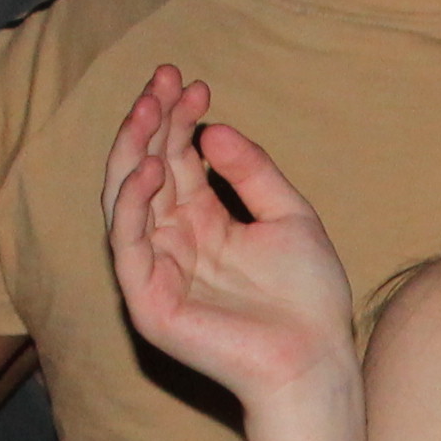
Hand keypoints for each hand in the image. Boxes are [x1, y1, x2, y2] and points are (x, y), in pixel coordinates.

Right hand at [102, 65, 362, 420]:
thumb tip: (213, 129)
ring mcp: (155, 270)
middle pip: (146, 169)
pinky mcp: (147, 300)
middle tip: (163, 78)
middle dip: (151, 121)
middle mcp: (173, 242)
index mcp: (202, 223)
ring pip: (126, 198)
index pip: (176, 160)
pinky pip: (128, 243)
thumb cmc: (309, 300)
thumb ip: (253, 173)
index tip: (195, 84)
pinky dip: (133, 203)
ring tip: (151, 107)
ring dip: (134, 149)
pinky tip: (150, 167)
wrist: (315, 362)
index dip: (180, 120)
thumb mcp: (289, 218)